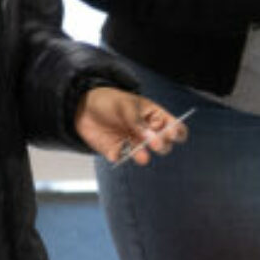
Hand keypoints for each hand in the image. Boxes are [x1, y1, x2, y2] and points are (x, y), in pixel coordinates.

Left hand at [74, 88, 188, 167]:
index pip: (174, 127)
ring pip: (144, 155)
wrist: (84, 106)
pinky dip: (119, 156)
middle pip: (164, 145)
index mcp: (154, 117)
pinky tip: (115, 152)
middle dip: (161, 146)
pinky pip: (121, 158)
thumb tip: (154, 139)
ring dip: (143, 156)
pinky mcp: (117, 151)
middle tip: (155, 144)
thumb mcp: (125, 106)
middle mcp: (146, 133)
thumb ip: (138, 123)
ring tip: (142, 157)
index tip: (171, 134)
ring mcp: (133, 143)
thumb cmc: (110, 100)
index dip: (176, 132)